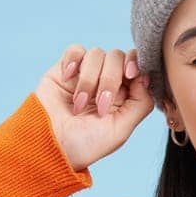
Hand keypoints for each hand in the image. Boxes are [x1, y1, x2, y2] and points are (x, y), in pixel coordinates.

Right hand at [34, 45, 155, 173]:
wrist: (49, 146)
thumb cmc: (85, 145)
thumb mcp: (121, 130)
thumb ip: (140, 103)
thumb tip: (146, 75)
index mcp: (124, 96)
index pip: (137, 65)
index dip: (137, 64)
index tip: (131, 75)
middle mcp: (106, 82)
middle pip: (118, 57)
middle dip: (110, 80)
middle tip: (100, 106)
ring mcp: (86, 74)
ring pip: (97, 54)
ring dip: (90, 79)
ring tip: (79, 105)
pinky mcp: (65, 69)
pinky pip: (75, 50)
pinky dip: (73, 61)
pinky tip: (68, 78)